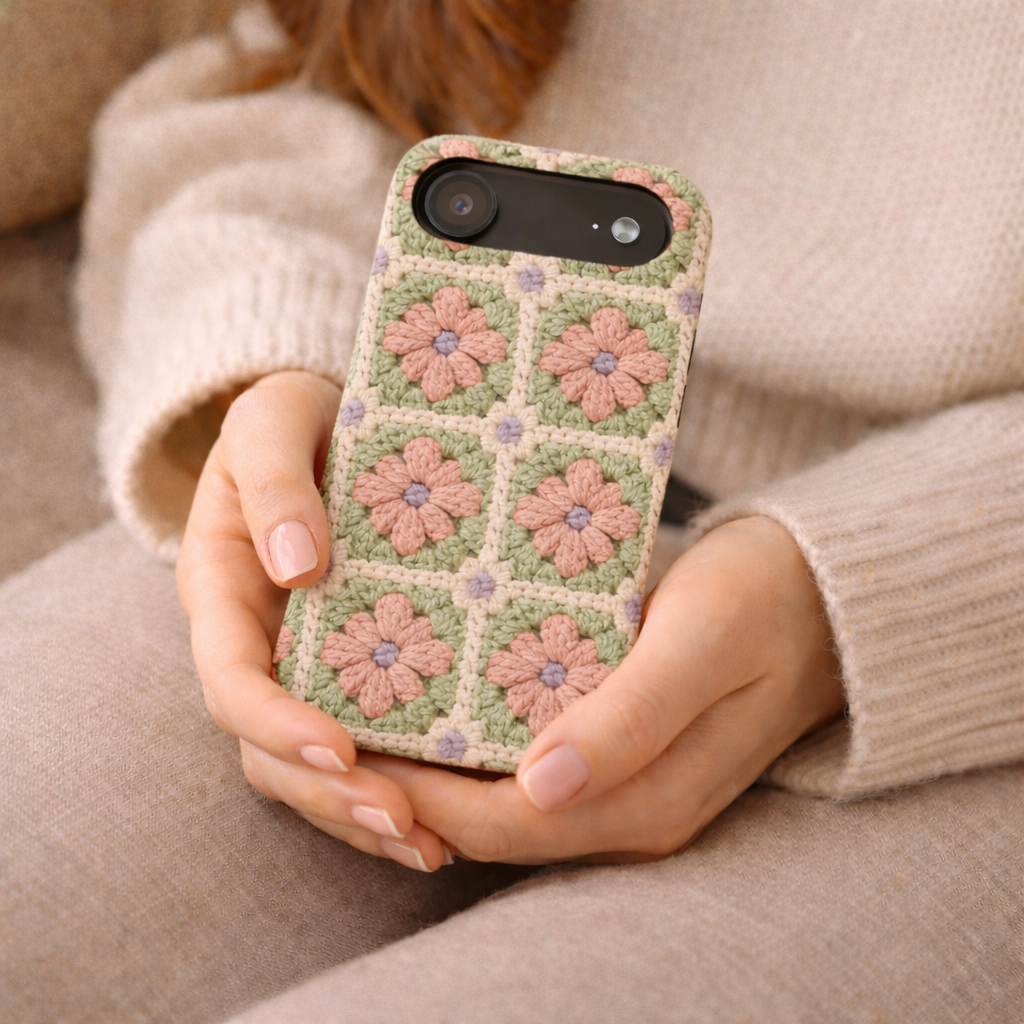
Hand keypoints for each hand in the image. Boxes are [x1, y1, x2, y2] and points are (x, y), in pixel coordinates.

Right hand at [177, 371, 450, 871]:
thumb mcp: (272, 418)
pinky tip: (445, 824)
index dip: (277, 723)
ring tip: (431, 847)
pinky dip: (395, 789)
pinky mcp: (355, 671)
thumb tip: (294, 565)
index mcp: (222, 590)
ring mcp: (304, 663)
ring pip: (314, 766)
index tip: (339, 749)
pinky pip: (362, 745)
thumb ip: (274, 479)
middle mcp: (258, 642)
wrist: (330, 420)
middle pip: (271, 748)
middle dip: (332, 793)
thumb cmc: (296, 415)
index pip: (232, 679)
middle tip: (404, 821)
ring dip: (365, 814)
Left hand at [360, 515, 845, 863]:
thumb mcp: (702, 643)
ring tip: (366, 714)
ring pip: (503, 798)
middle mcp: (628, 808)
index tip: (350, 751)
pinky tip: (433, 696)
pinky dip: (472, 740)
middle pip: (492, 822)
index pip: (505, 823)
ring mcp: (623, 783)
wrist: (822, 593)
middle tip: (336, 732)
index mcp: (647, 798)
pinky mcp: (619, 750)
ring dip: (434, 768)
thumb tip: (541, 785)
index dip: (422, 798)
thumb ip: (632, 717)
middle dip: (410, 790)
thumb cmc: (764, 601)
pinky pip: (527, 762)